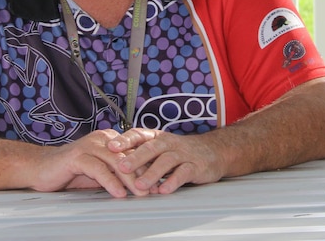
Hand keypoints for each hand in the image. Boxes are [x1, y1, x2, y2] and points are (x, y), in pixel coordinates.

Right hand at [30, 129, 148, 197]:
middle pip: (129, 156)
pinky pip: (99, 169)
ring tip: (140, 193)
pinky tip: (119, 193)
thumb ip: (116, 174)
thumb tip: (140, 185)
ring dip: (130, 180)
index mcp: (110, 139)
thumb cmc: (70, 171)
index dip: (147, 168)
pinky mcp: (78, 156)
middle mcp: (102, 139)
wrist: (40, 168)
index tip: (158, 182)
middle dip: (143, 174)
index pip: (134, 152)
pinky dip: (111, 182)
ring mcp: (90, 145)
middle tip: (154, 189)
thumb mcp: (99, 172)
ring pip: (116, 162)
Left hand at [107, 128, 223, 194]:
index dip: (125, 140)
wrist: (214, 151)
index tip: (110, 147)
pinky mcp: (196, 166)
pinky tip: (164, 189)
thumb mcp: (160, 148)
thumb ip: (139, 155)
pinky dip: (173, 181)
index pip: (139, 135)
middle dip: (136, 157)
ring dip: (152, 173)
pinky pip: (184, 172)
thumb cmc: (180, 151)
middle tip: (122, 167)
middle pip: (151, 148)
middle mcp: (169, 143)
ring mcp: (183, 154)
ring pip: (166, 161)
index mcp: (157, 137)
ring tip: (140, 185)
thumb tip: (111, 163)